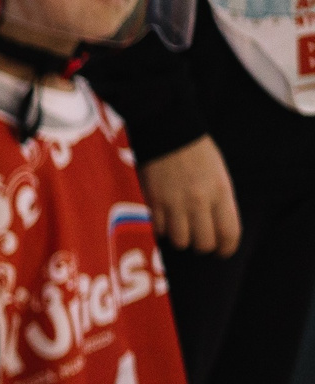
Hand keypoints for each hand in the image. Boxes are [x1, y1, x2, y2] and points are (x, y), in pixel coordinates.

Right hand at [140, 137, 239, 255]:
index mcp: (221, 193)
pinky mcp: (154, 201)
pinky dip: (162, 228)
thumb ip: (219, 201)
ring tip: (179, 229)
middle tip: (199, 242)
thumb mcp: (219, 175)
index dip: (227, 249)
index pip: (229, 234)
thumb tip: (216, 228)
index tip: (223, 252)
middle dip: (202, 246)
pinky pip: (158, 229)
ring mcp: (175, 203)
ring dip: (180, 238)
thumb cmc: (197, 152)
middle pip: (204, 243)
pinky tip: (164, 218)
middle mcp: (199, 201)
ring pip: (180, 241)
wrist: (168, 131)